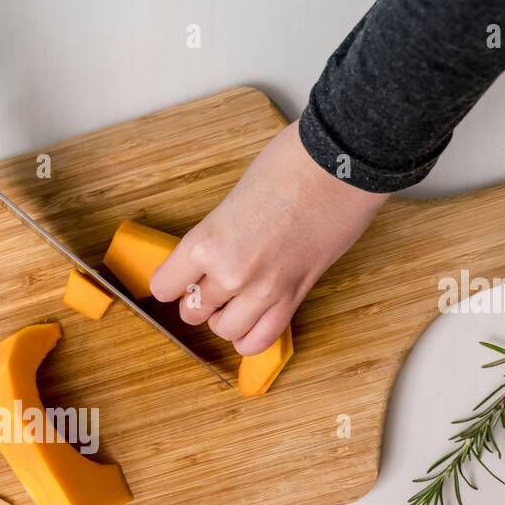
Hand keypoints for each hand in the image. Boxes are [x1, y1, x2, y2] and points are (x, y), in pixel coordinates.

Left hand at [150, 122, 387, 354]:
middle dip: (198, 299)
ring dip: (224, 319)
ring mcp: (264, 291)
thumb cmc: (288, 166)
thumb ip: (215, 237)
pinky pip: (260, 339)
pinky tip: (251, 320)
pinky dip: (249, 337)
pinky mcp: (295, 297)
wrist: (340, 164)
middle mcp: (230, 274)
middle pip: (192, 311)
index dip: (171, 281)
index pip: (164, 286)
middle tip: (210, 283)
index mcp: (205, 243)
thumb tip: (206, 260)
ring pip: (224, 331)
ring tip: (233, 299)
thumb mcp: (231, 201)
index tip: (178, 276)